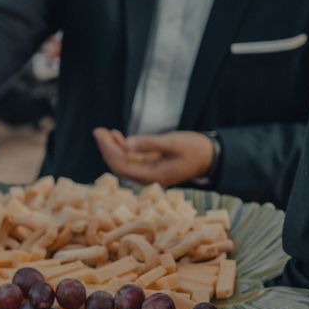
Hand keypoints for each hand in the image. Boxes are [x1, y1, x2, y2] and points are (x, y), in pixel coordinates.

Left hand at [93, 128, 213, 185]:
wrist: (210, 156)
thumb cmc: (194, 148)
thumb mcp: (172, 142)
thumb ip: (149, 143)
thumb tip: (126, 144)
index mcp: (153, 176)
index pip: (123, 166)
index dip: (109, 151)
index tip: (101, 134)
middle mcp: (148, 178)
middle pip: (120, 166)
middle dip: (107, 149)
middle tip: (97, 131)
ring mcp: (149, 173)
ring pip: (125, 163)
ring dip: (113, 148)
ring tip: (103, 131)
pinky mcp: (151, 166)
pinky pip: (132, 160)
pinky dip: (123, 148)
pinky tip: (117, 136)